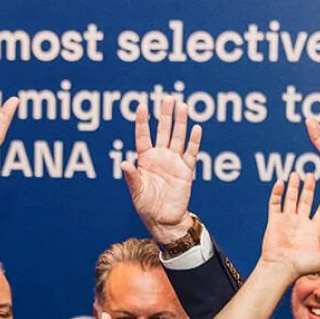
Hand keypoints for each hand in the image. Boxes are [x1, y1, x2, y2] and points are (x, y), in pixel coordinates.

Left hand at [121, 97, 201, 243]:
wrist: (165, 220)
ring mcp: (174, 162)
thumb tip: (123, 163)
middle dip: (165, 115)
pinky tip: (196, 128)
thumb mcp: (137, 192)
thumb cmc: (147, 207)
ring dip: (180, 122)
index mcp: (145, 159)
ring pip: (178, 137)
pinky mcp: (186, 170)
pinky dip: (194, 141)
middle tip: (168, 98)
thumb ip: (132, 177)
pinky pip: (191, 153)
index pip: (143, 136)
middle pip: (163, 131)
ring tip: (182, 105)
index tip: (142, 106)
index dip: (142, 122)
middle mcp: (160, 157)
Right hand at [258, 172, 319, 283]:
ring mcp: (286, 222)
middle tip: (311, 174)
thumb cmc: (301, 267)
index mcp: (313, 231)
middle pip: (306, 201)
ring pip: (291, 199)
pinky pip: (275, 204)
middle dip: (309, 188)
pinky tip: (281, 183)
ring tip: (296, 174)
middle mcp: (300, 224)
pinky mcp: (274, 221)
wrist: (280, 269)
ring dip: (293, 187)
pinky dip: (277, 193)